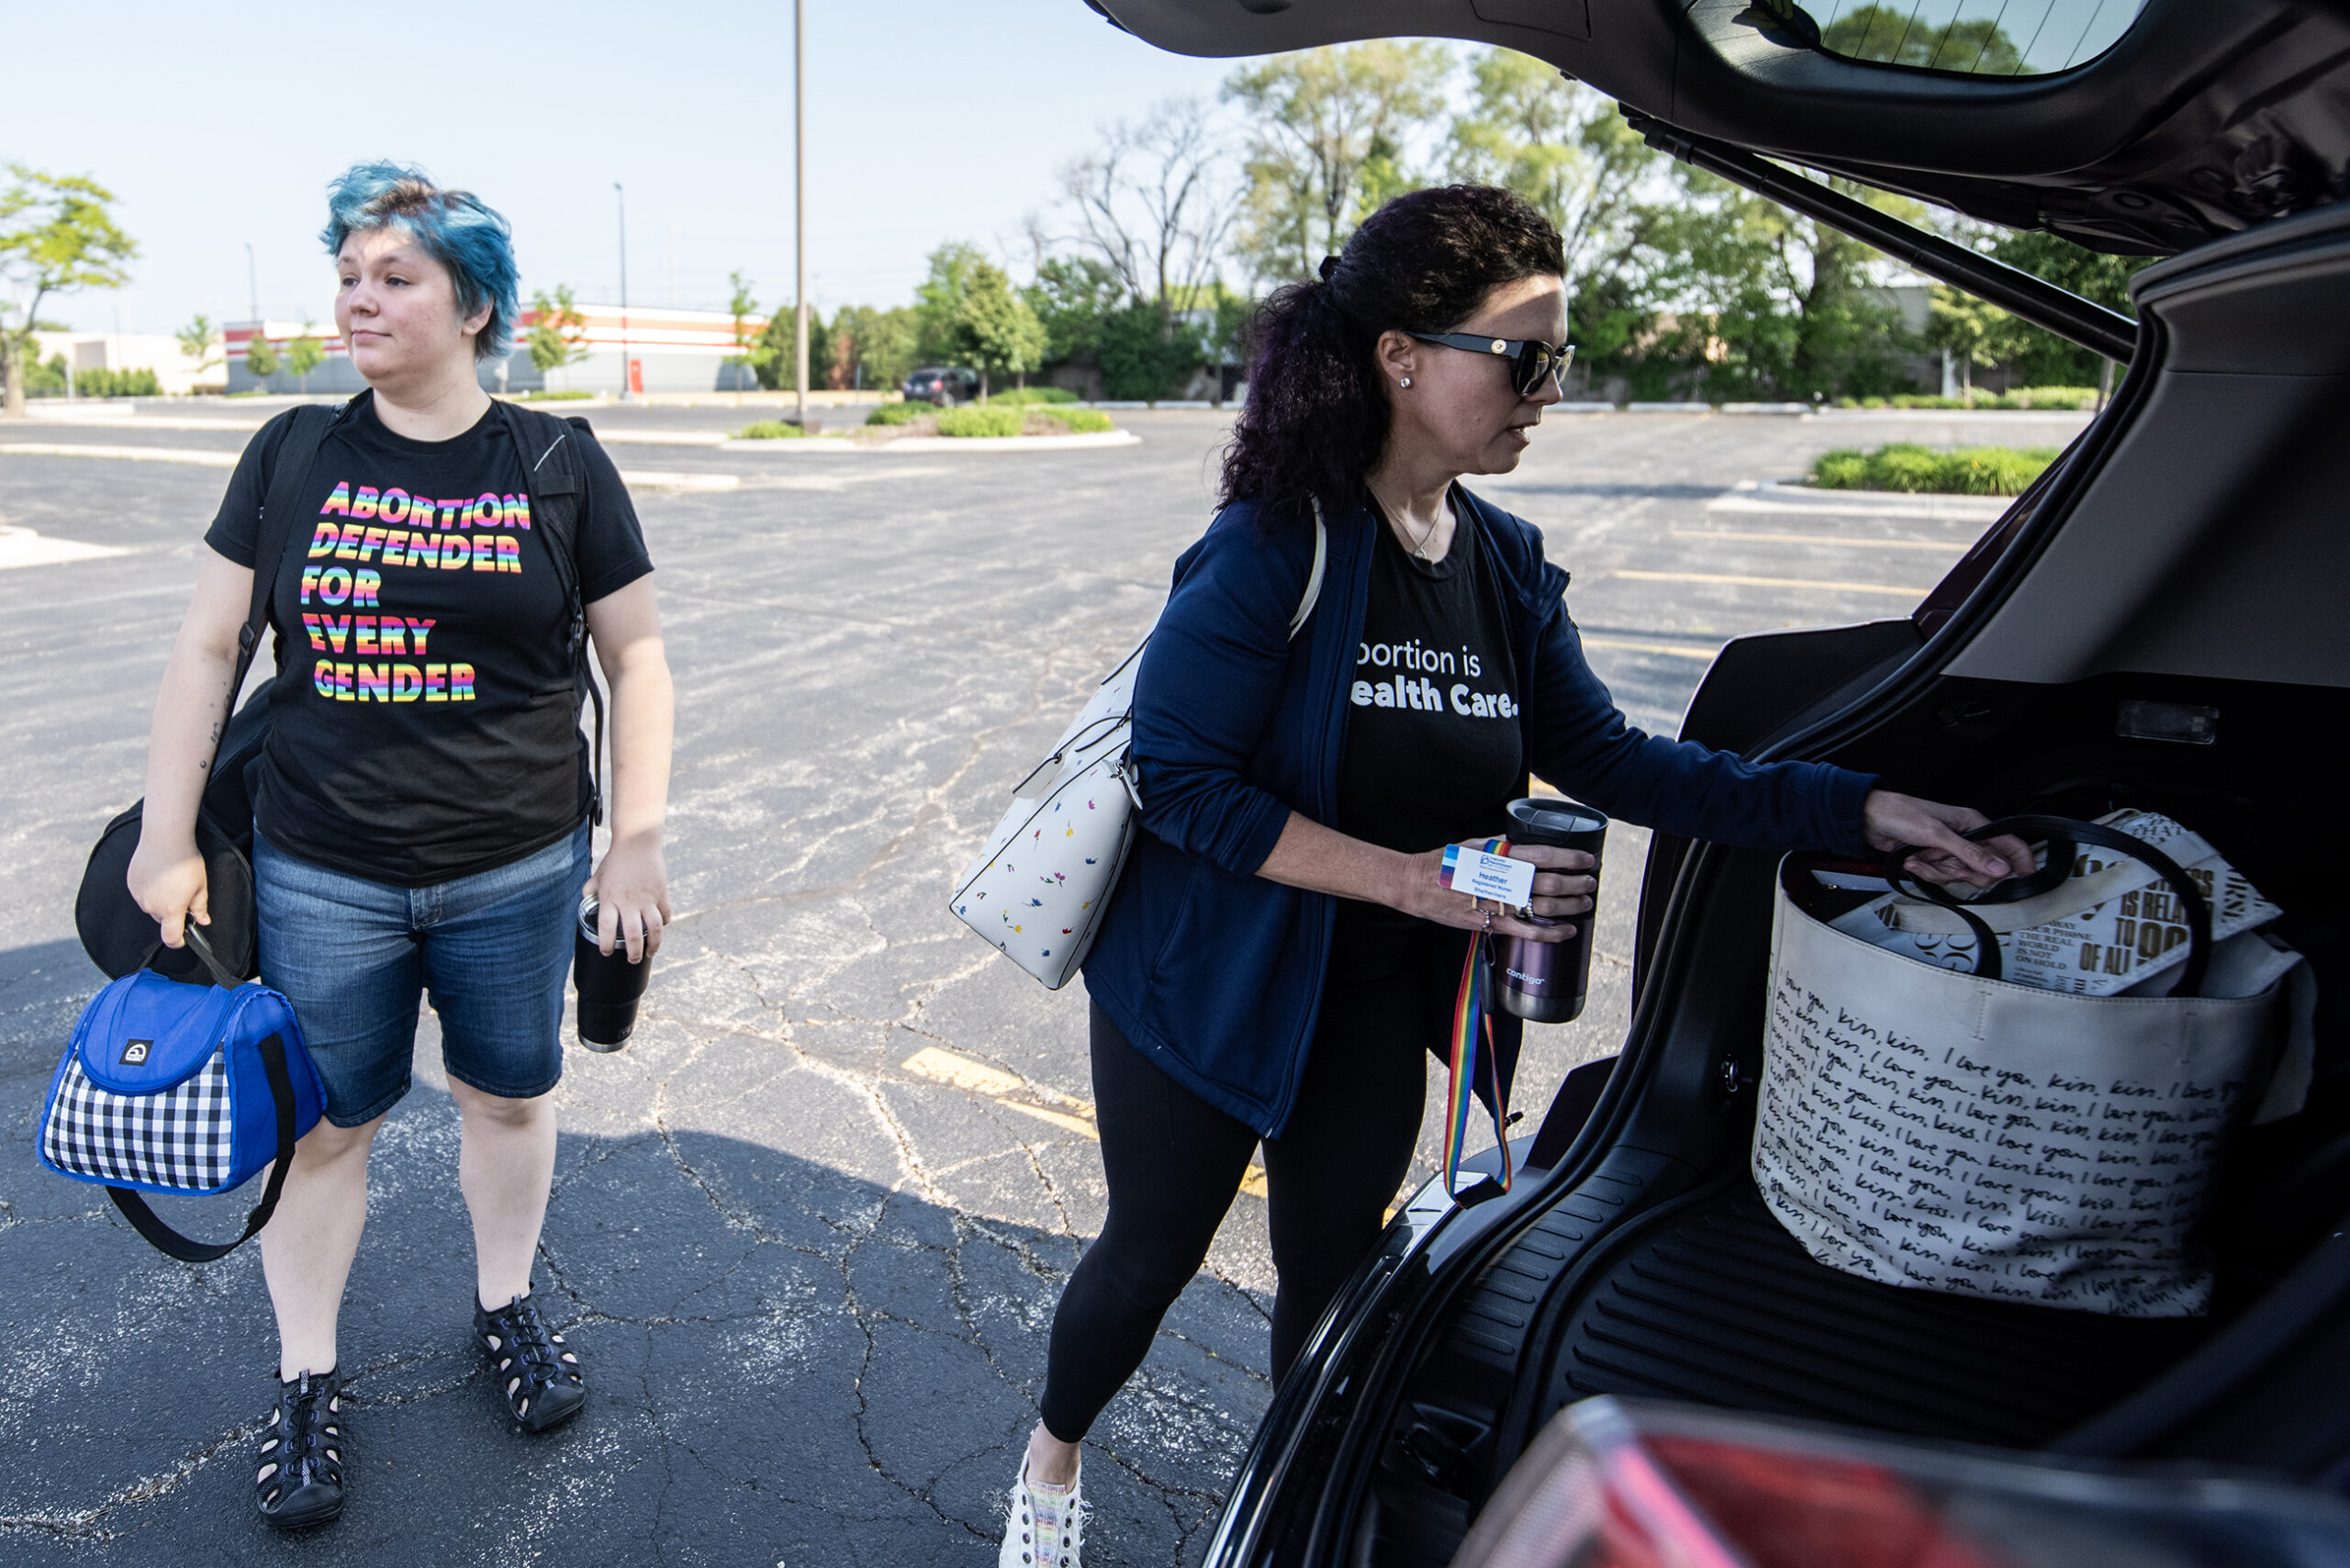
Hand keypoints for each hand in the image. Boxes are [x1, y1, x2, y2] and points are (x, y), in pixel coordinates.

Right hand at [127, 833, 209, 948]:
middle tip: (182, 896)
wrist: (165, 840)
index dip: (177, 942)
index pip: (170, 938)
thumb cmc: (185, 862)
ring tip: (170, 882)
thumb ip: (200, 907)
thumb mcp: (200, 886)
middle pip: (162, 920)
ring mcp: (139, 896)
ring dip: (160, 902)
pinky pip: (142, 894)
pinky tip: (159, 876)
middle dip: (172, 914)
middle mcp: (152, 906)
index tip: (183, 939)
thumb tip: (203, 921)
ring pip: (151, 907)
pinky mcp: (132, 884)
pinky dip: (150, 891)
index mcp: (171, 910)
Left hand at [584, 834, 671, 962]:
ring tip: (650, 953)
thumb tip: (585, 900)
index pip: (606, 928)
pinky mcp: (661, 894)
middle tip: (633, 960)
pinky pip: (665, 914)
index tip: (606, 951)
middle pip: (632, 935)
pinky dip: (663, 924)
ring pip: (653, 929)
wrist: (637, 842)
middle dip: (633, 953)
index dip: (606, 944)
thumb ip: (590, 889)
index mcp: (610, 899)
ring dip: (653, 945)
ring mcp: (647, 899)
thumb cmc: (615, 860)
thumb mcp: (598, 875)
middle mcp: (628, 902)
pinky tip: (660, 928)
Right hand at [1392, 842, 1596, 942]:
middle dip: (1575, 883)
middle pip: (1548, 883)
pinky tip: (1567, 931)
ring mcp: (1495, 904)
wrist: (1416, 885)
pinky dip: (1550, 933)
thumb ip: (1503, 843)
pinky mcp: (1489, 924)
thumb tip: (1527, 838)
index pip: (1543, 855)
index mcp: (1498, 856)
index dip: (1569, 859)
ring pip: (1541, 907)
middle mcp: (1499, 879)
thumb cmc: (1446, 863)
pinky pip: (1526, 931)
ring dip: (1569, 906)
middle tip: (1590, 883)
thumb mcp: (1475, 844)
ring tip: (1584, 903)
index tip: (1587, 860)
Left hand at [1860, 791, 2035, 889]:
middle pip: (1983, 869)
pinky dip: (1925, 872)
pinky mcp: (1934, 860)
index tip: (2026, 876)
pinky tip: (1913, 860)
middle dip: (1962, 871)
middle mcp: (1965, 838)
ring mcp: (1949, 851)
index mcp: (1974, 824)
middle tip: (1945, 862)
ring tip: (1921, 856)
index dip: (2021, 861)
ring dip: (1937, 870)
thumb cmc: (1902, 814)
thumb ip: (1971, 853)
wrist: (1870, 820)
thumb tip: (2000, 868)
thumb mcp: (1938, 834)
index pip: (2009, 844)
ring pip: (1960, 876)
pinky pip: (1940, 877)